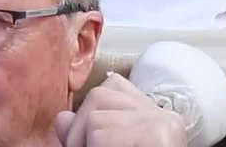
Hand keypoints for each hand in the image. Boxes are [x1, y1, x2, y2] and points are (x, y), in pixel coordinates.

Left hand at [56, 72, 186, 146]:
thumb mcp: (113, 145)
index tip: (90, 138)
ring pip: (94, 117)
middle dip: (81, 129)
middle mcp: (162, 114)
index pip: (115, 85)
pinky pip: (100, 136)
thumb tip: (62, 118)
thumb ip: (94, 130)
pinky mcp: (157, 134)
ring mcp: (160, 122)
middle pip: (99, 96)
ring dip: (85, 144)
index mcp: (156, 116)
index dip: (92, 110)